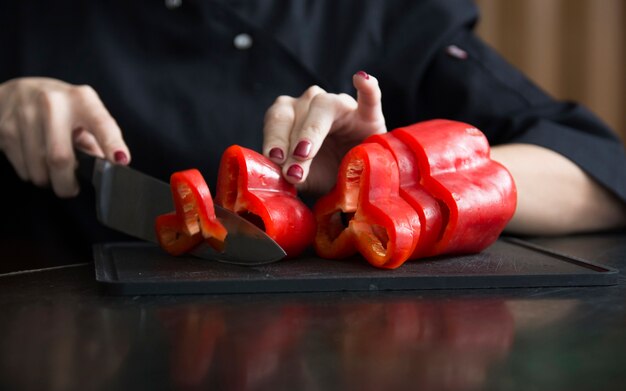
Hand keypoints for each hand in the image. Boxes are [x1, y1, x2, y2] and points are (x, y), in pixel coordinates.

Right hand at [0, 77, 129, 196]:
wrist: (17, 91)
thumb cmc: (60, 109)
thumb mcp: (84, 115)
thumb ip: (99, 139)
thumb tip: (111, 166)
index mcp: (81, 99)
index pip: (101, 123)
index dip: (112, 144)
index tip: (120, 161)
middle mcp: (52, 102)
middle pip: (60, 158)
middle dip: (67, 184)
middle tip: (71, 189)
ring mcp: (24, 113)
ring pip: (38, 168)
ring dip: (48, 180)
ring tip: (52, 172)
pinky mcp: (4, 127)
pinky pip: (22, 168)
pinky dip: (31, 174)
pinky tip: (35, 161)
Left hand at [262, 71, 385, 194]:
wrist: (356, 181)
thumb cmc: (324, 174)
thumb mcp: (300, 177)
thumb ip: (284, 173)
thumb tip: (271, 175)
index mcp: (292, 115)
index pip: (277, 117)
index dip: (273, 137)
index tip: (274, 159)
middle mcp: (314, 104)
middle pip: (297, 110)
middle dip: (291, 141)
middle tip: (291, 170)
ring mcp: (343, 106)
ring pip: (324, 105)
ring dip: (311, 130)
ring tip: (304, 153)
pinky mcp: (370, 115)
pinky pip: (370, 97)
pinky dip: (367, 87)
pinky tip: (361, 80)